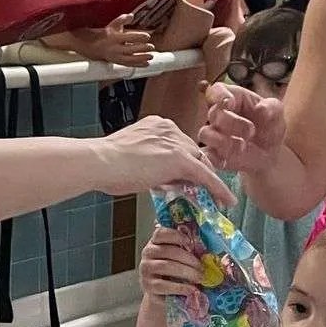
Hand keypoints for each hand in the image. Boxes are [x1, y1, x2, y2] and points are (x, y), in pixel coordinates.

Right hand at [73, 15, 156, 66]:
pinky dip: (138, 65)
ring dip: (141, 58)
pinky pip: (128, 64)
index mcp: (114, 37)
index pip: (129, 37)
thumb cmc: (106, 34)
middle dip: (142, 48)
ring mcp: (116, 56)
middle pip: (130, 49)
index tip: (147, 36)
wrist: (93, 46)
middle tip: (151, 47)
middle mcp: (115, 48)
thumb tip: (132, 15)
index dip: (139, 36)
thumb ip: (123, 19)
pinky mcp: (117, 62)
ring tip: (151, 56)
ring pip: (130, 59)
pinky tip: (146, 64)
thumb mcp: (112, 24)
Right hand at [97, 116, 233, 206]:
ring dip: (209, 182)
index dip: (184, 163)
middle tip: (203, 191)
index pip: (179, 145)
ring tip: (218, 199)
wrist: (99, 162)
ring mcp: (175, 143)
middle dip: (198, 173)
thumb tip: (160, 178)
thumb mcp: (132, 158)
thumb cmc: (106, 164)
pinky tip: (226, 201)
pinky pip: (206, 176)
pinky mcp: (180, 159)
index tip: (185, 177)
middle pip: (193, 153)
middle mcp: (169, 129)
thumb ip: (150, 163)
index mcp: (156, 125)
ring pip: (201, 164)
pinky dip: (218, 189)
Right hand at [139, 227, 203, 299]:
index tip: (190, 242)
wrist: (162, 294)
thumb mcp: (179, 258)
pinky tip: (192, 290)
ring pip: (166, 266)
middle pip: (168, 251)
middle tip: (202, 267)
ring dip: (187, 272)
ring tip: (199, 277)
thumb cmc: (173, 273)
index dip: (176, 235)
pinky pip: (164, 285)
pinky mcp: (148, 286)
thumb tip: (203, 247)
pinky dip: (181, 287)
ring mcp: (146, 270)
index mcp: (155, 243)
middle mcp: (147, 254)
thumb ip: (186, 249)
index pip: (160, 233)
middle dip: (188, 259)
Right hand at [200, 81, 286, 173]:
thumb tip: (261, 108)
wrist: (270, 153)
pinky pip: (207, 155)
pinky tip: (228, 160)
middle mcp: (219, 114)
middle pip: (213, 113)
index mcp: (232, 98)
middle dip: (232, 122)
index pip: (217, 90)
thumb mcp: (277, 113)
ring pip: (205, 133)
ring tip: (242, 146)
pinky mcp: (213, 153)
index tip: (228, 102)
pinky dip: (215, 158)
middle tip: (251, 132)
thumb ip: (272, 108)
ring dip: (223, 140)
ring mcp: (214, 134)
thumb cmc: (270, 126)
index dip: (219, 95)